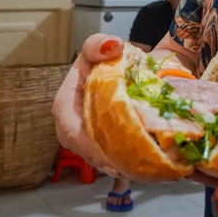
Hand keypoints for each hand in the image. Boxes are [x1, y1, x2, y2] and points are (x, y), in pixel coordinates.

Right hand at [52, 34, 217, 185]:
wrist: (128, 67)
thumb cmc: (107, 59)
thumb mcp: (99, 47)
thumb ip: (98, 44)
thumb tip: (112, 46)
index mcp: (66, 104)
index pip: (70, 130)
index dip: (86, 147)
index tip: (108, 158)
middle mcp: (77, 125)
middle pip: (87, 151)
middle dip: (108, 163)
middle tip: (131, 171)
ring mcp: (94, 136)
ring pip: (105, 157)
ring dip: (123, 166)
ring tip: (144, 172)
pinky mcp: (112, 142)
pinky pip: (119, 156)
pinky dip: (134, 162)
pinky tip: (150, 167)